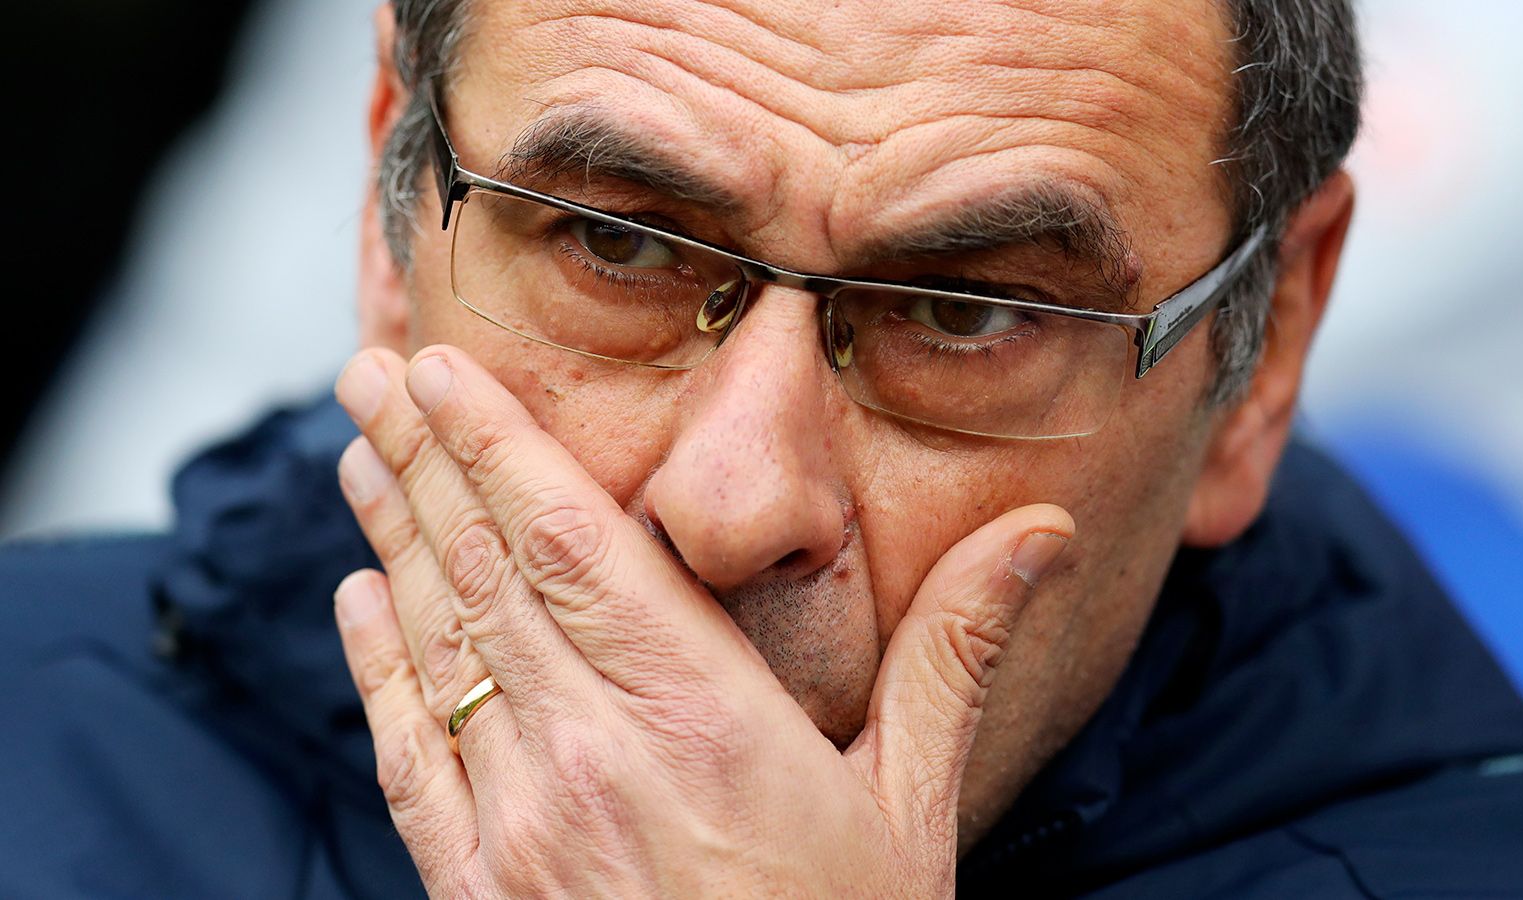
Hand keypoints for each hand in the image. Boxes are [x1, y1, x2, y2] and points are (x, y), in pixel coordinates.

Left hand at [331, 344, 1072, 896]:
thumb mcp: (916, 805)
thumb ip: (955, 655)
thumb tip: (1039, 532)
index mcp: (703, 720)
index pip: (571, 546)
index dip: (496, 445)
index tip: (445, 368)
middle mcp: (591, 758)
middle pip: (483, 572)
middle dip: (420, 457)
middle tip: (371, 371)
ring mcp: (521, 826)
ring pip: (438, 647)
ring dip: (392, 536)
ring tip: (360, 451)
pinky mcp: (478, 889)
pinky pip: (409, 755)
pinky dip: (379, 664)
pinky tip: (361, 599)